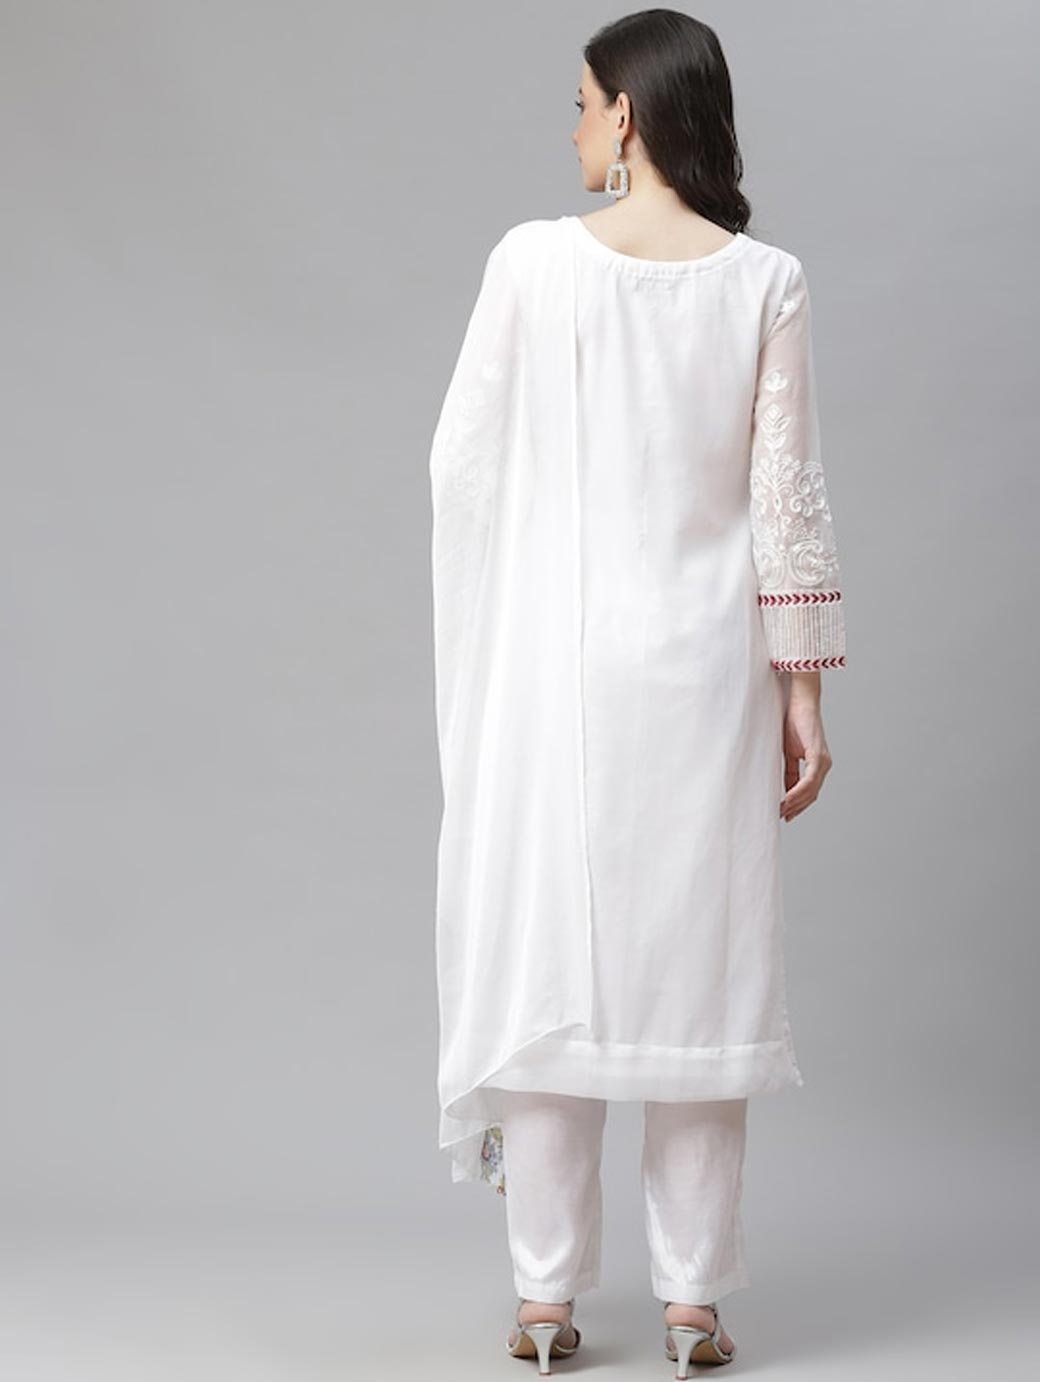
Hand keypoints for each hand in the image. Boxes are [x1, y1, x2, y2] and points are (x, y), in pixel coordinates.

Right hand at [779, 695, 832, 820]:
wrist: (800, 702)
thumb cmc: (794, 722)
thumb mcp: (789, 752)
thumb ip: (790, 771)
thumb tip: (787, 789)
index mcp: (818, 765)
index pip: (810, 792)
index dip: (798, 805)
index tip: (784, 814)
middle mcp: (824, 765)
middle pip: (812, 795)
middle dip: (796, 808)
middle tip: (780, 816)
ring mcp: (823, 761)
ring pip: (811, 791)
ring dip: (796, 803)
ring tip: (781, 810)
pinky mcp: (818, 756)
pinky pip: (809, 780)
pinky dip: (798, 791)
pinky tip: (788, 799)